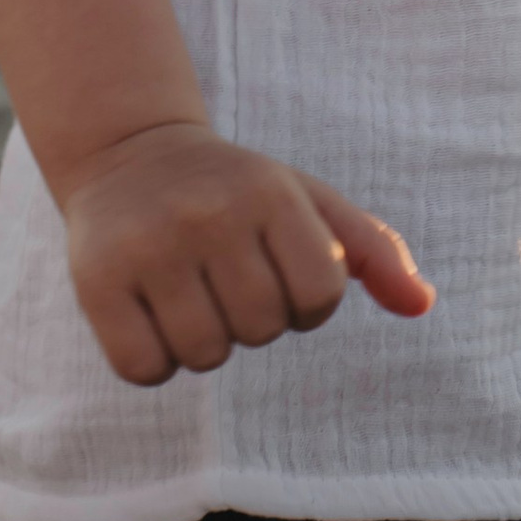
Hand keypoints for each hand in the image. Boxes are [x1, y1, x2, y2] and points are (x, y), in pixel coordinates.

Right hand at [61, 120, 435, 386]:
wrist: (129, 152)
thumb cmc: (237, 190)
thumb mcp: (307, 201)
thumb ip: (374, 251)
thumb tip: (424, 305)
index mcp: (270, 192)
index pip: (321, 295)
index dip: (306, 302)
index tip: (277, 272)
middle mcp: (209, 213)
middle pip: (262, 329)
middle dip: (252, 319)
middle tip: (225, 277)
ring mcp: (149, 246)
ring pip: (205, 354)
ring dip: (204, 343)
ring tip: (189, 293)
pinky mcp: (96, 280)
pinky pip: (144, 369)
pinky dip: (153, 361)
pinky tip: (150, 317)